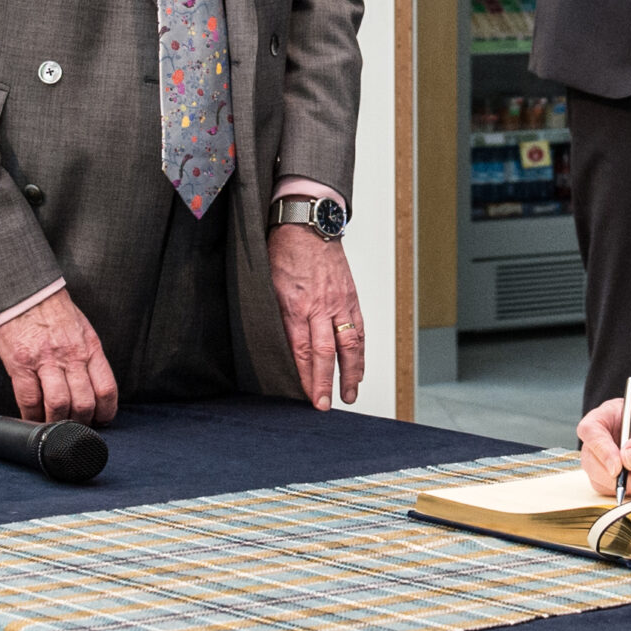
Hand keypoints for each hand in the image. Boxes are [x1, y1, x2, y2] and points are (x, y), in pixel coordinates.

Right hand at [0, 290, 118, 425]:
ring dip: (56, 422)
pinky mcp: (21, 364)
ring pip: (58, 405)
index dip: (106, 412)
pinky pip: (29, 399)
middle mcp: (71, 355)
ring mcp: (45, 360)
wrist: (23, 290)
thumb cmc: (52, 309)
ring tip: (53, 425)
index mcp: (90, 347)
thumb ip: (89, 355)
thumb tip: (93, 386)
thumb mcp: (82, 328)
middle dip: (81, 422)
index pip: (106, 389)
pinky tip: (32, 419)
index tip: (99, 420)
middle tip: (74, 427)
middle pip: (84, 403)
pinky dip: (31, 416)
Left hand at [268, 222, 365, 409]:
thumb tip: (275, 346)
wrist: (308, 224)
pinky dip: (361, 351)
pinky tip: (359, 367)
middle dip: (326, 383)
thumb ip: (276, 316)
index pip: (303, 351)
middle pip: (326, 353)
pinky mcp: (351, 296)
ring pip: (349, 344)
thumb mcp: (268, 285)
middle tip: (324, 406)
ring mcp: (339, 302)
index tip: (308, 397)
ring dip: (350, 373)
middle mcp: (320, 307)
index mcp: (296, 306)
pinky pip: (359, 328)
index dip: (306, 377)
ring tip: (350, 395)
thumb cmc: (283, 252)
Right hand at [577, 399, 630, 496]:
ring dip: (630, 486)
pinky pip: (617, 491)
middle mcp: (604, 437)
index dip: (600, 449)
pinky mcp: (615, 477)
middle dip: (616, 477)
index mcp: (610, 415)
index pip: (591, 430)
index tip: (617, 467)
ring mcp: (607, 459)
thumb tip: (626, 459)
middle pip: (591, 460)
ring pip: (602, 480)